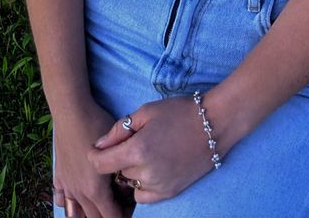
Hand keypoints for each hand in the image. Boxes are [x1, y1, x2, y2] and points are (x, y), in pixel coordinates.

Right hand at [53, 99, 127, 217]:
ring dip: (88, 214)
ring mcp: (66, 185)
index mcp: (95, 189)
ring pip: (75, 214)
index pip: (110, 217)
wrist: (71, 110)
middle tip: (120, 207)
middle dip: (108, 216)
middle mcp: (79, 192)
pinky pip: (61, 199)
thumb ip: (122, 169)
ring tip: (98, 207)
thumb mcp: (117, 147)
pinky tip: (77, 197)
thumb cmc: (96, 124)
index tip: (131, 209)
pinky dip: (69, 203)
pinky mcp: (58, 176)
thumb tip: (129, 182)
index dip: (123, 216)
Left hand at [88, 97, 214, 203]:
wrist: (214, 124)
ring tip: (145, 153)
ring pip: (130, 184)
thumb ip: (119, 129)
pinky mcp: (171, 192)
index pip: (101, 164)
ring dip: (131, 172)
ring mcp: (159, 185)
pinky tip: (151, 168)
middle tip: (132, 142)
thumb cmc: (179, 112)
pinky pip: (144, 196)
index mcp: (137, 150)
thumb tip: (99, 145)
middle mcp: (147, 172)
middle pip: (117, 172)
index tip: (96, 150)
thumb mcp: (145, 112)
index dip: (95, 156)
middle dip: (118, 158)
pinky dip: (143, 185)